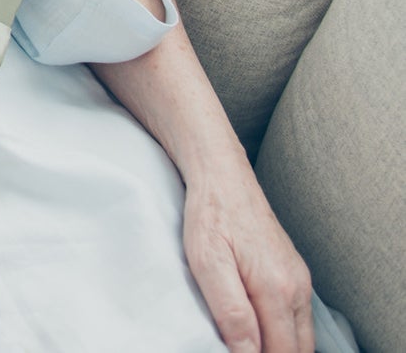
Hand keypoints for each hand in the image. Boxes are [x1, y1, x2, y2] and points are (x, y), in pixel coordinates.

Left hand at [183, 171, 312, 352]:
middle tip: (238, 348)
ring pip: (301, 337)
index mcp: (277, 289)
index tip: (233, 352)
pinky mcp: (294, 273)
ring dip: (280, 347)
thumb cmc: (210, 214)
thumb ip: (231, 311)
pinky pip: (297, 318)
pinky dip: (283, 332)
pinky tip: (258, 328)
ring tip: (246, 341)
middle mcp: (297, 287)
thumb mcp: (208, 262)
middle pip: (297, 350)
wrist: (222, 174)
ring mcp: (300, 280)